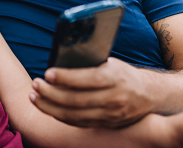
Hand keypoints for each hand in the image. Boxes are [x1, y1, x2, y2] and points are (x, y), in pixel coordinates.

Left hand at [29, 57, 153, 127]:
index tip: (47, 73)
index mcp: (115, 77)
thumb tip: (59, 59)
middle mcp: (114, 98)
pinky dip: (59, 115)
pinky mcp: (106, 124)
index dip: (65, 77)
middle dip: (51, 93)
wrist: (149, 95)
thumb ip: (89, 63)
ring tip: (34, 96)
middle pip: (76, 100)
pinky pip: (78, 122)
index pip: (87, 79)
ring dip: (50, 106)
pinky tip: (46, 106)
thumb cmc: (122, 73)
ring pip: (74, 114)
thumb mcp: (110, 62)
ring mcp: (110, 115)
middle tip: (35, 84)